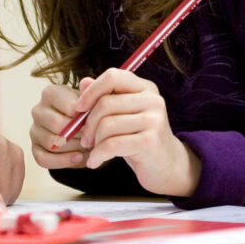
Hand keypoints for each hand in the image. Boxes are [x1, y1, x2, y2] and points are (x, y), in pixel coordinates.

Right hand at [30, 82, 89, 169]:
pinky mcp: (34, 149)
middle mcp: (38, 110)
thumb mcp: (91, 100)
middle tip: (93, 137)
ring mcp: (34, 130)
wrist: (85, 131)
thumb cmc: (87, 113)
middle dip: (79, 133)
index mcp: (50, 93)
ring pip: (51, 142)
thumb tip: (86, 83)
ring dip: (73, 148)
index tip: (96, 122)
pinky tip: (79, 158)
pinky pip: (44, 159)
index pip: (68, 106)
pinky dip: (64, 161)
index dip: (85, 117)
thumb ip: (91, 91)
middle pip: (57, 124)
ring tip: (89, 148)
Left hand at [60, 68, 199, 196]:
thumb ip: (103, 97)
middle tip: (85, 139)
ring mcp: (154, 120)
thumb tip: (83, 82)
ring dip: (95, 142)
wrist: (166, 166)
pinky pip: (112, 145)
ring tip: (94, 151)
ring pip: (107, 125)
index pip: (113, 76)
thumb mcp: (122, 115)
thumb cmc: (138, 138)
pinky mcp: (150, 141)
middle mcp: (152, 100)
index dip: (91, 91)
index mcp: (145, 88)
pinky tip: (94, 162)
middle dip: (88, 124)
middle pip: (105, 103)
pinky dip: (98, 155)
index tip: (78, 108)